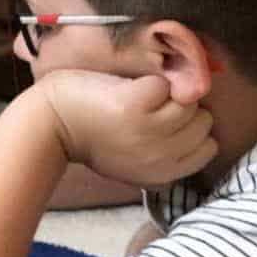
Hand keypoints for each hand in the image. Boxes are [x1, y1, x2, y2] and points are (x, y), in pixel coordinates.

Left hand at [37, 70, 217, 186]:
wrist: (48, 122)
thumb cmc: (89, 134)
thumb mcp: (135, 160)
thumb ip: (167, 153)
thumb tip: (202, 129)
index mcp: (162, 175)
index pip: (208, 147)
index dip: (189, 128)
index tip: (162, 121)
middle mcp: (160, 158)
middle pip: (203, 121)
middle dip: (179, 107)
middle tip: (145, 107)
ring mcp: (148, 132)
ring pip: (188, 101)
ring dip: (164, 93)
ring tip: (133, 98)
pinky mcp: (134, 106)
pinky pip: (163, 84)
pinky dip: (146, 81)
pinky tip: (121, 91)